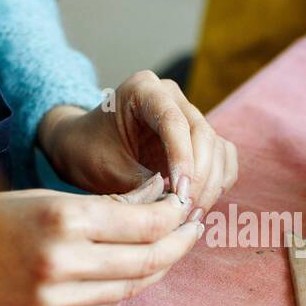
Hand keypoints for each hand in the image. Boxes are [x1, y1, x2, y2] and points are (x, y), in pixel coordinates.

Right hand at [0, 175, 203, 305]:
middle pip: (149, 259)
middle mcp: (62, 262)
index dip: (176, 215)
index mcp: (62, 219)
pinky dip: (124, 289)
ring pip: (132, 288)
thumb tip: (160, 201)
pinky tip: (131, 273)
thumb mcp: (47, 199)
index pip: (147, 223)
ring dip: (156, 268)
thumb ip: (105, 205)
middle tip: (192, 229)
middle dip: (178, 243)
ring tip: (166, 249)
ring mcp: (56, 301)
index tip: (186, 206)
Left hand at [41, 71, 238, 213]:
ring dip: (211, 184)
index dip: (182, 159)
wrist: (83, 148)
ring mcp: (189, 115)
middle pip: (203, 135)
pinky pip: (223, 159)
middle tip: (187, 212)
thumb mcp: (107, 169)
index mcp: (143, 89)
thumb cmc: (88, 152)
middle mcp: (172, 97)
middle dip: (199, 177)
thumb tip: (176, 204)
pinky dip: (217, 183)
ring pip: (217, 148)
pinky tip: (200, 205)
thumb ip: (142, 184)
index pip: (174, 122)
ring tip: (191, 215)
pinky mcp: (199, 140)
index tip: (181, 194)